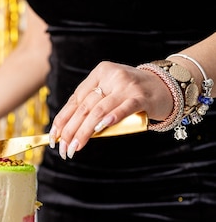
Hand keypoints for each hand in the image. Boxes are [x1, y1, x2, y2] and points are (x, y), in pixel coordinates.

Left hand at [49, 61, 173, 158]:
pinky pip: (123, 108)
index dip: (62, 118)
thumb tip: (68, 131)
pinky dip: (110, 118)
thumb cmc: (133, 94)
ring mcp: (127, 86)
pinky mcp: (141, 97)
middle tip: (63, 148)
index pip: (75, 99)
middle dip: (70, 130)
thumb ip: (93, 106)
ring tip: (75, 147)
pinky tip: (99, 128)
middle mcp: (112, 76)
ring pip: (98, 110)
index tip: (54, 136)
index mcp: (100, 73)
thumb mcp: (111, 93)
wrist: (168, 86)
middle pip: (84, 106)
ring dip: (84, 131)